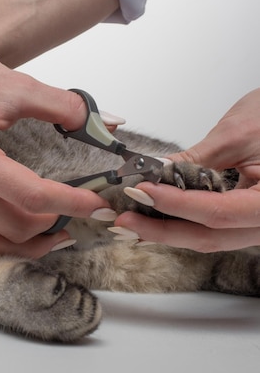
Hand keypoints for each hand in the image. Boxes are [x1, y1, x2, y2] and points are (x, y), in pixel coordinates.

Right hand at [0, 27, 113, 257]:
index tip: (98, 205)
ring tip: (58, 232)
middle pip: (14, 226)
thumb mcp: (19, 86)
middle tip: (82, 211)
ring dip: (28, 244)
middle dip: (55, 224)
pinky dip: (1, 240)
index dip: (72, 204)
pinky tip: (24, 229)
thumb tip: (106, 125)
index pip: (31, 196)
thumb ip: (65, 107)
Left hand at [115, 88, 259, 251]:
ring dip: (169, 232)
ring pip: (211, 238)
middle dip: (163, 231)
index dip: (176, 205)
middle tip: (125, 221)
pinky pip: (214, 229)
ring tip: (133, 223)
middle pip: (212, 236)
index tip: (142, 193)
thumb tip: (157, 171)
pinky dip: (184, 224)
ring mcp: (258, 224)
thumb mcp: (238, 134)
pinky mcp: (247, 219)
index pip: (218, 212)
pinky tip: (156, 220)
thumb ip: (196, 159)